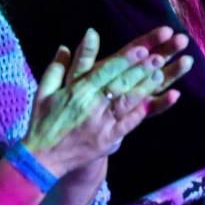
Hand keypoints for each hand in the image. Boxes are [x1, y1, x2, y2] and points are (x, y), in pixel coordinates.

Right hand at [23, 27, 190, 176]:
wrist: (42, 159)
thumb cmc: (43, 122)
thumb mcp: (44, 91)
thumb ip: (57, 68)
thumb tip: (64, 45)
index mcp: (77, 92)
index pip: (105, 72)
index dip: (124, 60)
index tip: (141, 48)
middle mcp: (92, 106)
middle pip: (120, 84)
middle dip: (141, 69)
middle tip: (159, 56)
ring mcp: (101, 124)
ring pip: (127, 102)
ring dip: (145, 87)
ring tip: (161, 74)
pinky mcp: (108, 139)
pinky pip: (129, 124)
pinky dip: (143, 112)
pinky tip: (157, 101)